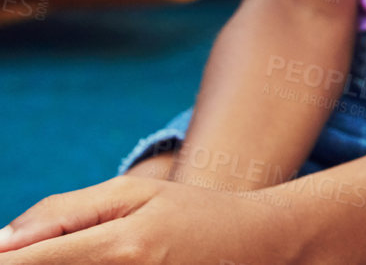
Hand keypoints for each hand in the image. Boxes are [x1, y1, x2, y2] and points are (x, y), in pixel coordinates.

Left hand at [0, 175, 291, 263]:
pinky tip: (102, 260)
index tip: (0, 252)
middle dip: (30, 263)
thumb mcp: (133, 194)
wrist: (254, 243)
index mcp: (122, 247)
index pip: (32, 262)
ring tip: (96, 250)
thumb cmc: (189, 211)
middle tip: (45, 248)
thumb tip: (2, 242)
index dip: (4, 260)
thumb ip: (65, 212)